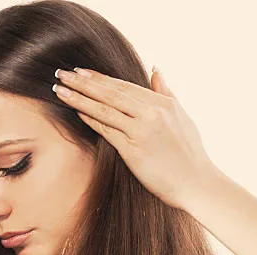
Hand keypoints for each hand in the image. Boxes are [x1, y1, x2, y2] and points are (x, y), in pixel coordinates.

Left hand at [53, 66, 217, 209]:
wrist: (196, 183)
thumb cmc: (189, 153)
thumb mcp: (182, 115)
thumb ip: (165, 91)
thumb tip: (155, 68)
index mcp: (162, 103)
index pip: (123, 86)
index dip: (99, 78)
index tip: (80, 70)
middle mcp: (152, 113)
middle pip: (110, 93)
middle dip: (83, 82)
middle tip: (61, 73)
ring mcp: (142, 131)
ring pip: (105, 109)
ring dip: (79, 98)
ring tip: (59, 89)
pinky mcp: (133, 150)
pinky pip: (107, 130)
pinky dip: (91, 119)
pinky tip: (76, 112)